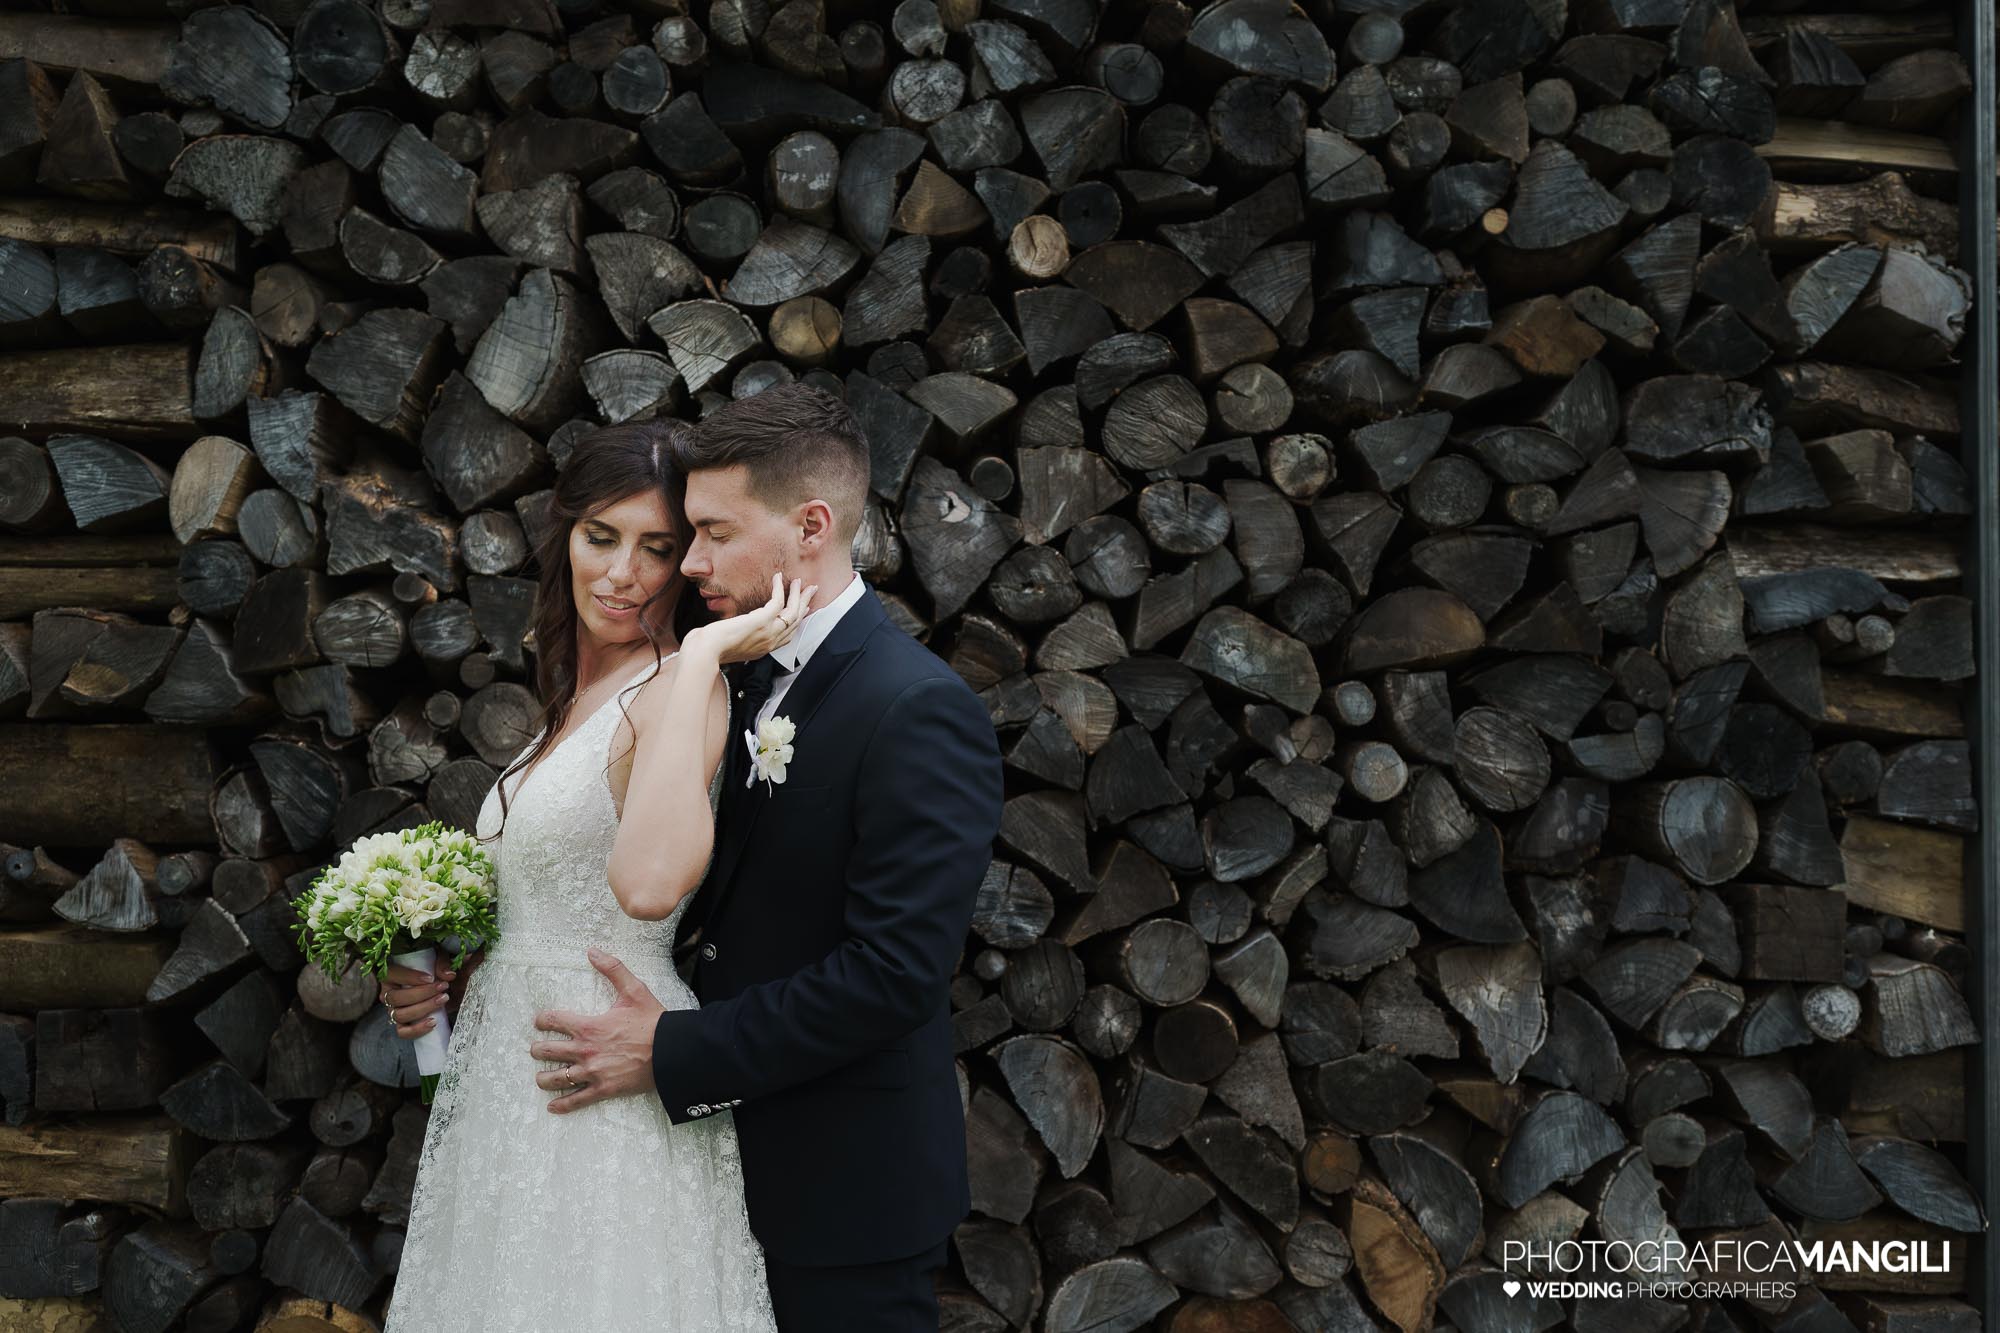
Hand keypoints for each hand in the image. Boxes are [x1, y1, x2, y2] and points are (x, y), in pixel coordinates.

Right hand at [381, 953, 479, 1038]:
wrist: (442, 985)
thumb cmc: (435, 967)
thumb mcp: (440, 957)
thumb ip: (443, 962)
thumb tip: (448, 975)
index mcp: (392, 974)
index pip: (392, 975)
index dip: (410, 978)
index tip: (431, 978)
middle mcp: (388, 993)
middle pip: (396, 998)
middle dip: (421, 994)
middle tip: (443, 987)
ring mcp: (393, 1010)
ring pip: (400, 1015)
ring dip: (423, 1009)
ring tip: (443, 1000)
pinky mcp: (402, 1024)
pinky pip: (403, 1032)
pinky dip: (417, 1030)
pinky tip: (433, 1022)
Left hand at [529, 948, 666, 1112]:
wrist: (672, 1051)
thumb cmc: (653, 1021)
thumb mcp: (634, 990)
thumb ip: (612, 969)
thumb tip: (593, 951)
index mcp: (589, 1026)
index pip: (553, 1021)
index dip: (542, 1020)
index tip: (539, 1021)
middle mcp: (585, 1050)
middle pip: (548, 1052)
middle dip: (538, 1050)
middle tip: (537, 1049)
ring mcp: (593, 1072)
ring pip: (557, 1078)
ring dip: (544, 1078)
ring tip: (540, 1077)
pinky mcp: (603, 1089)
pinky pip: (577, 1100)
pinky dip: (562, 1105)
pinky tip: (552, 1106)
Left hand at [690, 574, 814, 664]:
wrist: (706, 651)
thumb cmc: (711, 648)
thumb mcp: (732, 644)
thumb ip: (741, 637)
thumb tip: (737, 627)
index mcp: (764, 649)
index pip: (789, 635)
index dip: (798, 620)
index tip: (803, 608)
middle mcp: (771, 642)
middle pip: (796, 622)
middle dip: (805, 604)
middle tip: (811, 590)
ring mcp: (768, 632)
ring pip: (793, 612)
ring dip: (798, 595)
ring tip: (798, 582)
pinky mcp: (762, 621)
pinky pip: (778, 602)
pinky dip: (779, 588)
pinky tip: (777, 578)